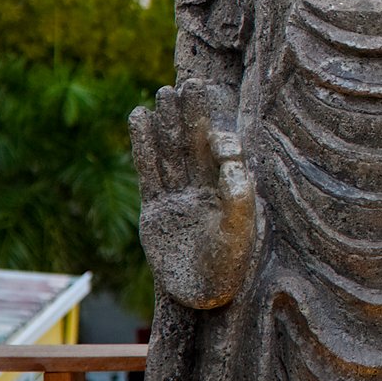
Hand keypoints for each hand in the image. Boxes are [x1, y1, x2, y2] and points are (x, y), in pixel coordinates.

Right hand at [131, 80, 256, 309]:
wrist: (201, 297)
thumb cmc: (230, 265)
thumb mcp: (241, 229)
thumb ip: (240, 194)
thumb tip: (234, 157)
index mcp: (229, 189)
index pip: (222, 150)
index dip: (216, 128)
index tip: (212, 107)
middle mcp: (204, 188)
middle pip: (196, 143)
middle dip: (191, 115)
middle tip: (186, 83)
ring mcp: (178, 196)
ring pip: (172, 152)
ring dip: (167, 124)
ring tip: (162, 94)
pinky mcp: (155, 208)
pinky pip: (150, 170)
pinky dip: (145, 145)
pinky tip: (140, 118)